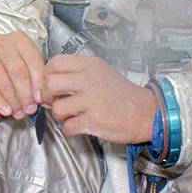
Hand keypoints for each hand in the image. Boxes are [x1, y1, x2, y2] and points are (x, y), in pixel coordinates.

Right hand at [0, 30, 44, 119]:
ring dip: (14, 101)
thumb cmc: (6, 68)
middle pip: (18, 71)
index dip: (38, 82)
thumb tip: (43, 100)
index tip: (41, 98)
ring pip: (3, 81)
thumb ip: (35, 79)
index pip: (32, 60)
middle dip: (26, 94)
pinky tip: (5, 111)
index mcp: (19, 39)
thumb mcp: (24, 67)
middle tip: (30, 109)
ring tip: (19, 113)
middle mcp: (1, 42)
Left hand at [43, 54, 157, 143]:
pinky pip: (67, 127)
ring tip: (69, 116)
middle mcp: (88, 80)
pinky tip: (77, 126)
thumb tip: (49, 83)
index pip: (55, 63)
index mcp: (89, 65)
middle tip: (52, 102)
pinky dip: (68, 129)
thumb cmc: (121, 94)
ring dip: (59, 116)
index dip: (46, 75)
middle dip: (45, 96)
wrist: (146, 112)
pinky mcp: (94, 120)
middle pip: (49, 84)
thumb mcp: (100, 72)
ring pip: (57, 109)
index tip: (49, 84)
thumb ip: (76, 74)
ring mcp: (91, 100)